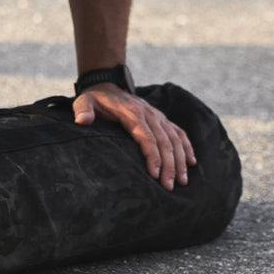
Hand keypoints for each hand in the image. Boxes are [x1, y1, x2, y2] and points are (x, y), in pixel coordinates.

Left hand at [73, 84, 196, 190]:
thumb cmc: (95, 99)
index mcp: (131, 112)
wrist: (107, 86)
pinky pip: (178, 132)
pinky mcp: (161, 118)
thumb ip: (83, 110)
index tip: (154, 175)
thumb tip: (82, 121)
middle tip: (169, 186)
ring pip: (174, 138)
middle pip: (163, 141)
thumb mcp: (84, 101)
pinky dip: (187, 146)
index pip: (146, 136)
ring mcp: (157, 115)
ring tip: (182, 181)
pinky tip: (192, 162)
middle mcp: (148, 113)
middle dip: (168, 165)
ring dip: (180, 160)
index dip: (152, 155)